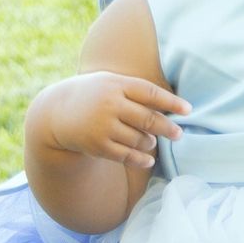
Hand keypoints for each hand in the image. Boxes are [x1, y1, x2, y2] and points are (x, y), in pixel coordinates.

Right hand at [37, 71, 189, 170]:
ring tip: (152, 141)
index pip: (150, 93)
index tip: (188, 110)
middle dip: (168, 128)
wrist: (55, 113)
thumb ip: (136, 90)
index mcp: (116, 85)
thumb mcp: (109, 83)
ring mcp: (103, 126)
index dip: (171, 102)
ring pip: (139, 139)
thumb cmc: (92, 94)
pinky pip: (125, 155)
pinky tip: (149, 160)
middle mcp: (110, 105)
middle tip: (179, 134)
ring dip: (150, 142)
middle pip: (148, 119)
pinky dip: (140, 159)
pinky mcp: (97, 145)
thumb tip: (171, 102)